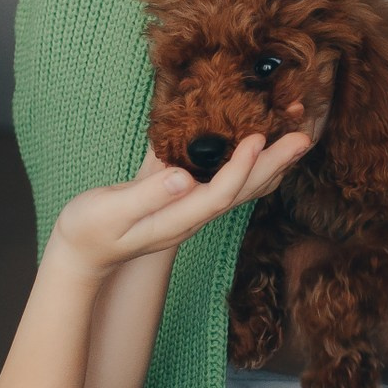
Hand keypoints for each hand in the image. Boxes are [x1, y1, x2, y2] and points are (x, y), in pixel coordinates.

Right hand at [53, 132, 311, 270]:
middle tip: (303, 136)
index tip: (257, 139)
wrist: (84, 252)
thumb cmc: (90, 231)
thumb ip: (146, 195)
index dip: (240, 168)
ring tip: (294, 135)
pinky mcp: (182, 193)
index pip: (219, 195)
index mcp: (176, 219)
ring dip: (269, 160)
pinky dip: (245, 156)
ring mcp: (190, 205)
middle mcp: (191, 214)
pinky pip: (223, 174)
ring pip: (240, 183)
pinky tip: (256, 137)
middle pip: (243, 190)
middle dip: (274, 163)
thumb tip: (183, 177)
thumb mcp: (110, 212)